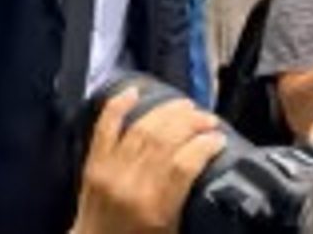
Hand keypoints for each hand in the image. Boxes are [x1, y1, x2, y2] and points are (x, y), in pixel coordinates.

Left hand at [73, 88, 224, 233]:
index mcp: (156, 208)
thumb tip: (212, 168)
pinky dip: (118, 106)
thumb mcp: (175, 229)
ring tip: (186, 106)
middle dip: (191, 123)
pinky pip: (105, 127)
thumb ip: (190, 199)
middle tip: (207, 119)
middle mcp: (131, 185)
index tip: (219, 139)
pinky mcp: (94, 163)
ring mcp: (110, 170)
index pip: (185, 164)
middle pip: (164, 139)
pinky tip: (134, 92)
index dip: (205, 145)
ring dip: (166, 112)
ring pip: (141, 128)